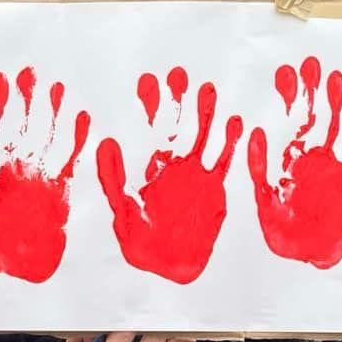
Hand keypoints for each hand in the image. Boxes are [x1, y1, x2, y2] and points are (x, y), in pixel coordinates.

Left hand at [0, 69, 91, 283]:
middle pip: (26, 127)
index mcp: (0, 170)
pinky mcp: (62, 190)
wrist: (19, 272)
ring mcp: (44, 177)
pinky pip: (70, 160)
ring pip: (50, 137)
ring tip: (56, 85)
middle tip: (28, 70)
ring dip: (53, 113)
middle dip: (27, 100)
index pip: (0, 129)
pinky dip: (77, 140)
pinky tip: (82, 117)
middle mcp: (23, 169)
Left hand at [97, 69, 241, 283]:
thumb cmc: (141, 242)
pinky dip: (230, 143)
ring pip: (203, 136)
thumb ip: (114, 177)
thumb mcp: (121, 209)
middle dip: (178, 100)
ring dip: (206, 114)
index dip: (149, 105)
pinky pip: (224, 161)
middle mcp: (173, 164)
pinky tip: (236, 122)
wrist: (169, 267)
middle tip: (178, 74)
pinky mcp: (214, 188)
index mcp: (148, 166)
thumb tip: (105, 142)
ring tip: (207, 88)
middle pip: (177, 124)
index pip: (149, 128)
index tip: (148, 81)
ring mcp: (196, 174)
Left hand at [248, 57, 341, 269]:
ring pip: (334, 126)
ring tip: (334, 77)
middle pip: (310, 115)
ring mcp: (332, 165)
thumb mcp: (262, 201)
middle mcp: (308, 157)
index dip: (284, 97)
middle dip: (310, 91)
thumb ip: (259, 168)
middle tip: (309, 63)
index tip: (281, 72)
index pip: (284, 120)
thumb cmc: (283, 234)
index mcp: (283, 159)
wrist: (312, 259)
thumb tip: (253, 133)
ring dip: (335, 102)